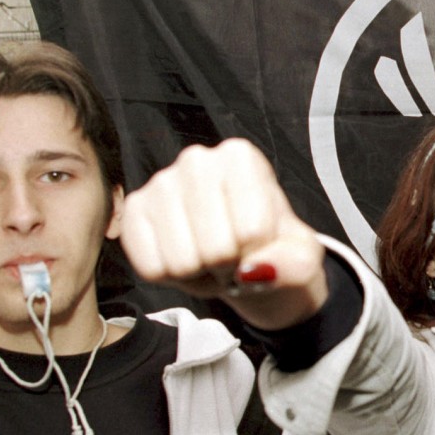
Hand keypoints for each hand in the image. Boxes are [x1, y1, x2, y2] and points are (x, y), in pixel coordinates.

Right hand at [120, 139, 327, 329]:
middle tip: (232, 253)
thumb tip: (255, 272)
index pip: (252, 230)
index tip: (257, 240)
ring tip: (211, 255)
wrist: (244, 257)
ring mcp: (159, 184)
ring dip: (201, 273)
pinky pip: (150, 267)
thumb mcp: (301, 258)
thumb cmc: (272, 247)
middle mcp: (195, 160)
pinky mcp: (133, 212)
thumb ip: (292, 266)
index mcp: (241, 157)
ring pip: (182, 263)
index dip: (258, 249)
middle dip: (228, 265)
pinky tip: (186, 256)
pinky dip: (171, 277)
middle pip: (215, 249)